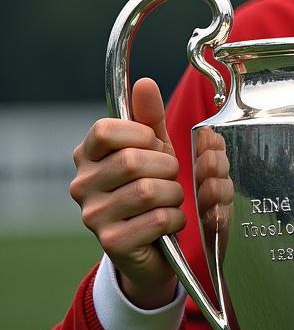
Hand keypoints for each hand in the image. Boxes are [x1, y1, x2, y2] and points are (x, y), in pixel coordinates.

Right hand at [70, 78, 184, 308]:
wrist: (152, 247)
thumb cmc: (152, 189)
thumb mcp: (154, 149)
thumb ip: (150, 118)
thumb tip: (144, 82)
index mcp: (87, 156)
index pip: (106, 129)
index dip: (142, 135)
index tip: (154, 147)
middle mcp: (81, 185)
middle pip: (133, 161)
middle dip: (166, 167)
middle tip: (169, 178)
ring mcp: (92, 216)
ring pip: (148, 191)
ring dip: (174, 194)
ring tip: (170, 200)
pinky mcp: (111, 243)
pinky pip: (158, 219)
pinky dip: (176, 219)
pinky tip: (170, 223)